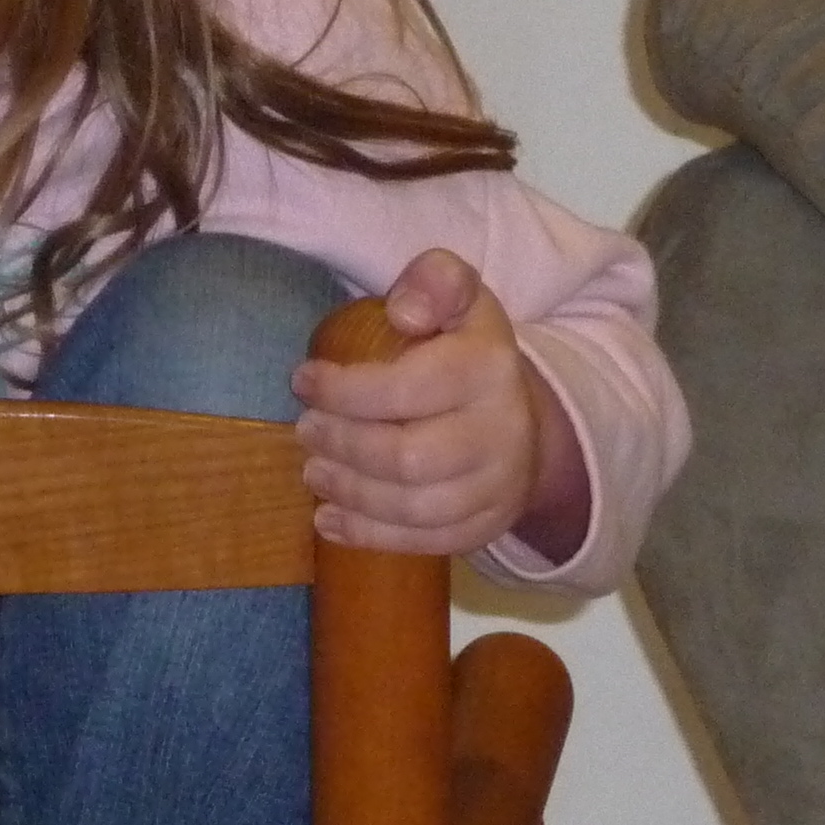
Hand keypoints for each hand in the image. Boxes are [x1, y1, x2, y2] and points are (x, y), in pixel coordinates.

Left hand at [288, 248, 589, 561]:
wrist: (521, 417)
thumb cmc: (466, 349)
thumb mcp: (460, 296)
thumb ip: (435, 281)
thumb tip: (403, 312)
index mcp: (490, 368)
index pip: (408, 388)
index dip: (345, 391)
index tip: (302, 381)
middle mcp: (504, 432)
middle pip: (409, 459)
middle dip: (343, 447)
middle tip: (305, 431)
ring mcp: (499, 487)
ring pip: (415, 508)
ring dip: (350, 493)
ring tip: (313, 471)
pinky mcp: (486, 527)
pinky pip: (426, 543)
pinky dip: (369, 536)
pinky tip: (329, 520)